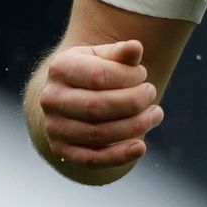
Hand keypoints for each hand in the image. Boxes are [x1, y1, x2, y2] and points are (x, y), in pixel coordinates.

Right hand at [36, 39, 164, 167]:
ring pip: (98, 133)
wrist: (77, 92)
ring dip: (135, 126)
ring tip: (155, 114)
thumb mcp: (108, 56)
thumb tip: (135, 47)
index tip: (142, 75)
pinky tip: (140, 147)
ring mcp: (54, 126)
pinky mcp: (62, 149)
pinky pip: (91, 159)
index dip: (129, 77)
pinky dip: (118, 156)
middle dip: (134, 102)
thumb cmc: (100, 70)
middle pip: (97, 107)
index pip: (99, 75)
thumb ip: (122, 53)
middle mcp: (51, 98)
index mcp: (61, 68)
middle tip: (151, 94)